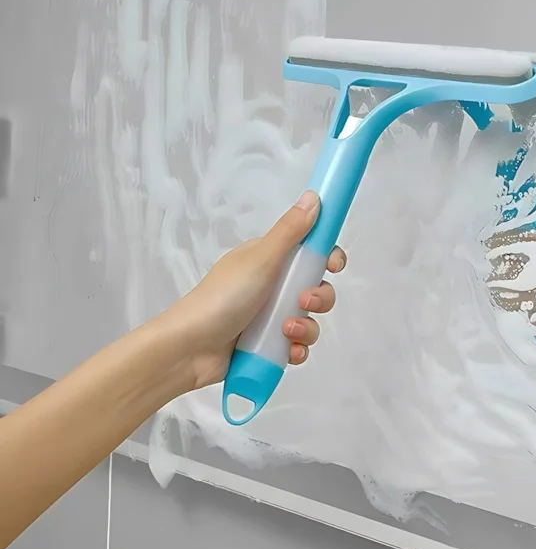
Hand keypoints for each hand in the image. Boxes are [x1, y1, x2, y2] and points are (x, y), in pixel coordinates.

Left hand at [162, 190, 345, 390]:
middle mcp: (272, 285)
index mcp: (269, 259)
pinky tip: (287, 352)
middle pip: (316, 287)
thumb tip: (314, 196)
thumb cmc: (222, 297)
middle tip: (303, 302)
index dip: (327, 257)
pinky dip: (297, 349)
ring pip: (310, 319)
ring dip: (306, 327)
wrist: (189, 349)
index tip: (333, 266)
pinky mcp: (268, 345)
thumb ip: (290, 231)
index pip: (309, 251)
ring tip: (286, 332)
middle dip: (319, 298)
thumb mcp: (260, 259)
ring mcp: (270, 317)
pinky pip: (297, 346)